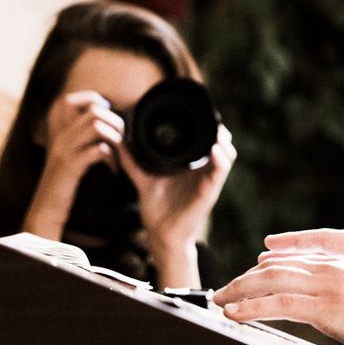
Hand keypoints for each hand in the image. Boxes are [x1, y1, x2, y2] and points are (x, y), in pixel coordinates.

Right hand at [24, 91, 124, 240]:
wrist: (46, 209)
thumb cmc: (63, 180)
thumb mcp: (67, 153)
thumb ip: (78, 135)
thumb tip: (104, 116)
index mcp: (57, 131)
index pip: (69, 100)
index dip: (92, 100)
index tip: (106, 115)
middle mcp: (58, 136)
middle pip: (92, 110)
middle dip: (115, 121)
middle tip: (121, 138)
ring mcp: (63, 150)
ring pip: (96, 126)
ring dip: (115, 138)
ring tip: (119, 153)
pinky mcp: (70, 166)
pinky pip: (97, 149)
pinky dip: (111, 157)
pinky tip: (112, 169)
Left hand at [121, 124, 236, 286]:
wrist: (161, 235)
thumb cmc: (157, 209)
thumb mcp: (144, 178)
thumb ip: (132, 161)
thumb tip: (116, 142)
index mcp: (193, 165)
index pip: (207, 139)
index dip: (208, 123)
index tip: (199, 109)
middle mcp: (204, 170)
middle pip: (222, 141)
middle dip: (218, 127)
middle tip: (208, 115)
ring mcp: (209, 180)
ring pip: (227, 153)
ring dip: (223, 140)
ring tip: (216, 130)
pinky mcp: (210, 191)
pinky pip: (221, 171)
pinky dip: (219, 159)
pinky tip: (213, 150)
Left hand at [214, 248, 343, 344]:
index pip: (300, 259)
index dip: (274, 263)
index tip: (256, 268)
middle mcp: (332, 268)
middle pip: (279, 268)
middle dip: (248, 278)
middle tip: (226, 288)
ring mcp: (326, 284)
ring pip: (271, 282)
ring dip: (240, 291)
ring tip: (220, 300)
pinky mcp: (323, 306)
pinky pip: (276, 305)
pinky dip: (250, 308)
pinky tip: (234, 313)